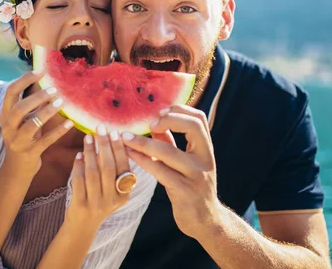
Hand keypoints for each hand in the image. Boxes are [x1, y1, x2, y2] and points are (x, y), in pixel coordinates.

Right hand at [0, 71, 73, 177]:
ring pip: (31, 124)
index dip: (25, 80)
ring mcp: (18, 142)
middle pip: (19, 108)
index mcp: (5, 115)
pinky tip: (70, 123)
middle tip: (54, 89)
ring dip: (47, 112)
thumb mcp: (24, 120)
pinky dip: (58, 131)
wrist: (17, 170)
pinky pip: (45, 141)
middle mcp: (8, 127)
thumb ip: (33, 105)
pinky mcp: (29, 153)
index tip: (41, 72)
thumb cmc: (24, 139)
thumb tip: (49, 84)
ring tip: (62, 102)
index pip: (10, 92)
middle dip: (37, 97)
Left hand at [65, 126, 131, 227]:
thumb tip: (111, 139)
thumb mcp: (112, 190)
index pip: (123, 166)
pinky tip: (78, 154)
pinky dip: (78, 165)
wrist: (83, 226)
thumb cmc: (99, 201)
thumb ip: (114, 170)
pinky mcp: (80, 205)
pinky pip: (79, 181)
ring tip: (87, 137)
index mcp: (124, 193)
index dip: (118, 148)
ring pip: (93, 172)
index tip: (114, 131)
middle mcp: (112, 199)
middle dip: (104, 145)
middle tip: (100, 128)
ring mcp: (96, 203)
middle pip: (108, 167)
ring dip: (90, 152)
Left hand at [122, 105, 219, 238]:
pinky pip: (159, 171)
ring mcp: (196, 176)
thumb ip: (172, 144)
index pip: (199, 120)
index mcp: (206, 150)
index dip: (180, 111)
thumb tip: (154, 124)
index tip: (160, 112)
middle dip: (169, 119)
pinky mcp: (183, 191)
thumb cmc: (192, 188)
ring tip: (125, 137)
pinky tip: (129, 154)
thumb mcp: (186, 163)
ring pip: (169, 152)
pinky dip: (142, 160)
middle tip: (149, 123)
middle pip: (193, 127)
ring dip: (144, 142)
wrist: (205, 220)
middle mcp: (205, 160)